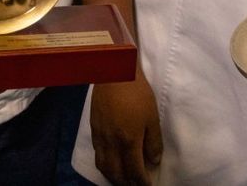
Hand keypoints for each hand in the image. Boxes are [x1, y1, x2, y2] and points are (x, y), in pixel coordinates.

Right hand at [90, 69, 162, 185]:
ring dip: (113, 176)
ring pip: (103, 166)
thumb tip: (153, 161)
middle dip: (126, 182)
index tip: (147, 184)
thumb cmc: (137, 93)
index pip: (134, 171)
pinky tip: (111, 161)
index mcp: (128, 141)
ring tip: (122, 178)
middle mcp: (111, 143)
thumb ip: (153, 141)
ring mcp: (100, 136)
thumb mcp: (152, 117)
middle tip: (135, 184)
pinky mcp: (93, 128)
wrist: (114, 72)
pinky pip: (97, 154)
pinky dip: (104, 164)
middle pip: (116, 173)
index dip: (141, 181)